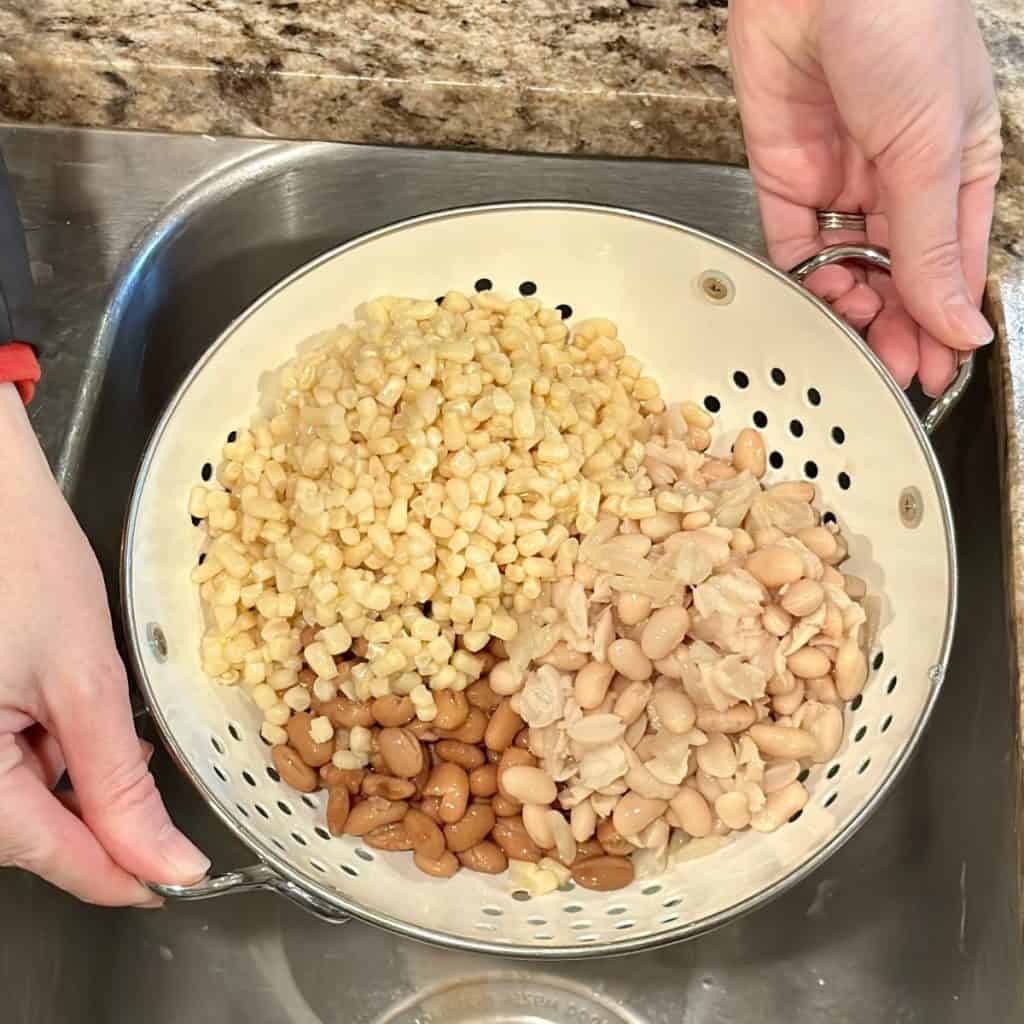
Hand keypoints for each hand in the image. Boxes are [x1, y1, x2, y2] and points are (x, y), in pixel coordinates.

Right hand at [0, 383, 208, 904]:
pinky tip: (76, 720)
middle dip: (98, 819)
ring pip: (15, 796)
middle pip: (27, 831)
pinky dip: (45, 748)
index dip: (122, 874)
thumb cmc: (21, 562)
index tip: (175, 882)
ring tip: (115, 736)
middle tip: (159, 805)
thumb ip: (119, 784)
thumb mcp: (83, 680)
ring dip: (74, 780)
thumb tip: (164, 863)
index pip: (51, 855)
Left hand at [728, 0, 1001, 394]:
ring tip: (850, 339)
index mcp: (956, 168)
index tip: (931, 375)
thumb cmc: (902, 24)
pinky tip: (813, 304)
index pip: (949, 266)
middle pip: (895, 276)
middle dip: (891, 328)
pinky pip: (791, 242)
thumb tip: (957, 323)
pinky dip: (801, 277)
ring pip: (844, 268)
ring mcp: (839, 179)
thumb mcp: (932, 149)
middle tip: (885, 373)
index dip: (940, 324)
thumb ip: (931, 246)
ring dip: (847, 309)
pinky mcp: (784, 173)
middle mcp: (898, 180)